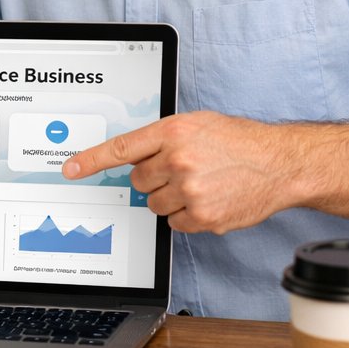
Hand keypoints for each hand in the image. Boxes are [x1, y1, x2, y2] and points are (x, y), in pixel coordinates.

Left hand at [62, 111, 297, 233]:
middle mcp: (178, 160)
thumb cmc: (239, 141)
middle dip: (154, 178)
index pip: (121, 149)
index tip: (70, 169)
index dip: (91, 161)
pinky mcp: (203, 216)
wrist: (279, 164)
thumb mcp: (197, 124)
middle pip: (138, 181)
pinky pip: (175, 223)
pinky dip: (188, 216)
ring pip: (155, 204)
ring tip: (200, 183)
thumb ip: (163, 137)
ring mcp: (190, 190)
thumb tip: (135, 156)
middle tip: (180, 170)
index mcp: (173, 131)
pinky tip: (209, 199)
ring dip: (171, 197)